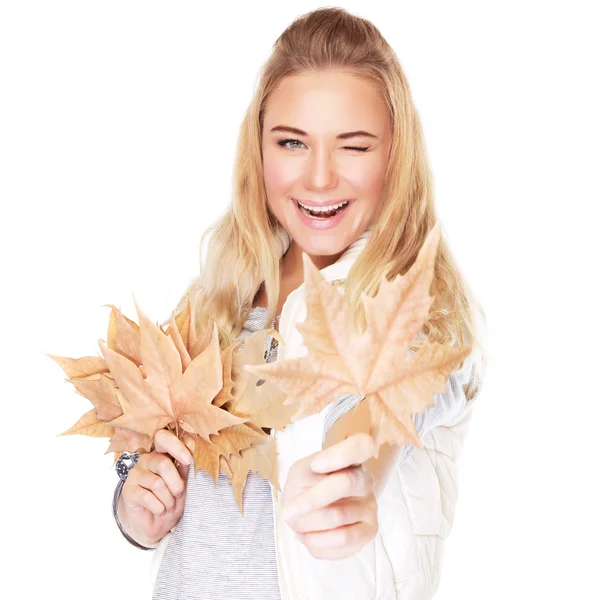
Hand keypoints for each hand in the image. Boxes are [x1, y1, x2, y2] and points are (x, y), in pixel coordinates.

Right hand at [119, 429, 192, 545]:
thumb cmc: (172, 499)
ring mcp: (134, 474)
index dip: (176, 446)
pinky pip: (147, 497)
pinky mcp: (128, 490)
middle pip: (163, 464)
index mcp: (160, 453)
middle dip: (176, 484)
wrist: (158, 524)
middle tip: (178, 495)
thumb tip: (190, 444)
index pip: (163, 438)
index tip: (188, 460)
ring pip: (157, 483)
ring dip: (168, 499)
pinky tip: (160, 510)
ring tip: (169, 505)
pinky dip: (159, 508)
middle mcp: (145, 460)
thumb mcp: (182, 482)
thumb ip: (184, 465)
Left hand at [280, 432, 377, 559]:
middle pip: (346, 483)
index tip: (316, 464)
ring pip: (338, 516)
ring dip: (309, 524)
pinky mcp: (369, 531)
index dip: (341, 454)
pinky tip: (308, 536)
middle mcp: (366, 479)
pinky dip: (318, 541)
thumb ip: (305, 477)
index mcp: (350, 456)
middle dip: (311, 501)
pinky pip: (343, 541)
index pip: (360, 445)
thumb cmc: (307, 485)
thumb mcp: (300, 473)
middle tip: (286, 513)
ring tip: (296, 524)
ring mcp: (370, 506)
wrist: (314, 510)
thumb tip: (308, 499)